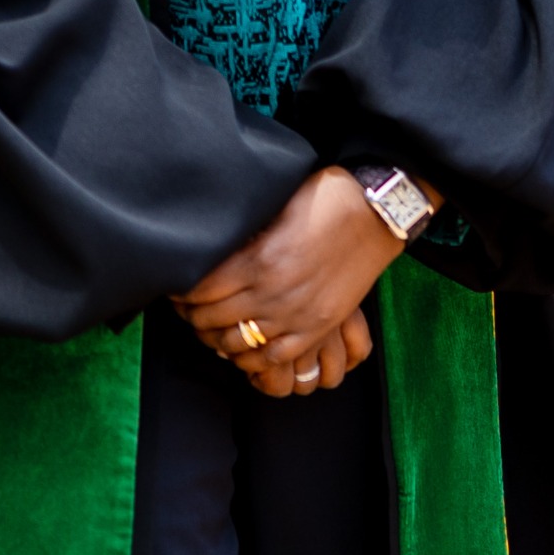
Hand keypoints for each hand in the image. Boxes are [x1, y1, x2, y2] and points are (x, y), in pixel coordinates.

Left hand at [173, 167, 403, 386]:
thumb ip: (247, 232)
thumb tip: (215, 239)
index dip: (181, 292)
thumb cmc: (327, 196)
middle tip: (188, 310)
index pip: (200, 291)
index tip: (176, 287)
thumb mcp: (277, 205)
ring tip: (212, 328)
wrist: (377, 213)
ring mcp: (296, 315)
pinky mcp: (317, 327)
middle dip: (193, 316)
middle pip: (213, 320)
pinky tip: (244, 345)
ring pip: (238, 344)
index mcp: (258, 260)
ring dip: (218, 337)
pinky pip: (273, 357)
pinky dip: (251, 357)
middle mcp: (273, 294)